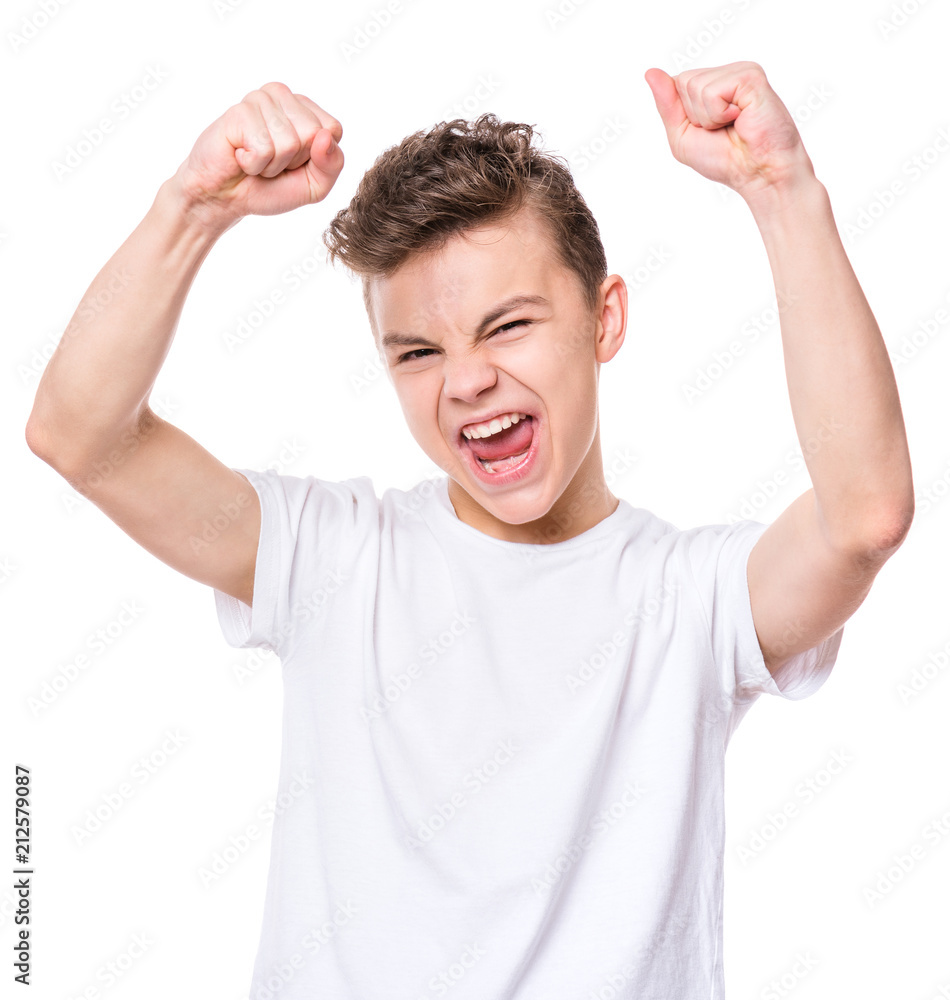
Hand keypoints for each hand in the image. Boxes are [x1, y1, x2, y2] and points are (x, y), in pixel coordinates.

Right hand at [171, 82, 343, 229]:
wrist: (225, 197)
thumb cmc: (269, 188)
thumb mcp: (314, 186)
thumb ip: (332, 165)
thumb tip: (325, 137)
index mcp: (305, 109)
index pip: (333, 129)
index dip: (316, 158)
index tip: (294, 163)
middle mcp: (284, 97)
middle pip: (313, 133)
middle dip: (293, 162)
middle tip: (271, 162)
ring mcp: (260, 100)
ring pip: (289, 142)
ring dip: (271, 165)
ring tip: (255, 160)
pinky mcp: (240, 111)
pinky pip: (265, 148)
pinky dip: (254, 164)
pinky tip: (241, 157)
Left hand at [644, 61, 813, 199]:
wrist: (758, 173)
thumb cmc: (726, 159)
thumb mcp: (682, 136)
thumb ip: (667, 105)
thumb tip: (650, 72)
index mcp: (711, 85)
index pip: (675, 84)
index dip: (684, 115)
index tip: (707, 130)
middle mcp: (726, 74)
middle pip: (683, 81)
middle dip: (695, 115)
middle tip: (722, 129)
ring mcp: (740, 72)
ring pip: (695, 86)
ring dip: (708, 117)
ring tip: (733, 124)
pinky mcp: (751, 75)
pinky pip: (712, 91)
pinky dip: (719, 114)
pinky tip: (741, 118)